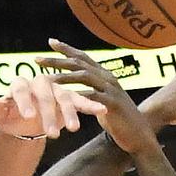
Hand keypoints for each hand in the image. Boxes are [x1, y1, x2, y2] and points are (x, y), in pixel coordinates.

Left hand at [0, 70, 105, 139]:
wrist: (23, 123)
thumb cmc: (12, 118)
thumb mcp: (2, 117)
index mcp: (20, 84)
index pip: (21, 88)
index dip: (24, 100)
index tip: (28, 115)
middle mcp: (39, 83)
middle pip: (45, 94)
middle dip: (49, 114)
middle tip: (51, 134)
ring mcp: (55, 90)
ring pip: (64, 98)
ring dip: (69, 113)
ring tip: (72, 130)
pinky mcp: (68, 97)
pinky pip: (80, 100)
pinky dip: (90, 105)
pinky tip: (101, 111)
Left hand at [37, 38, 154, 154]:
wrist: (138, 133)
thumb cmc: (116, 118)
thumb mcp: (100, 100)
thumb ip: (89, 90)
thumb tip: (71, 88)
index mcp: (103, 75)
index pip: (83, 58)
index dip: (67, 49)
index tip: (50, 41)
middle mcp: (108, 77)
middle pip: (80, 64)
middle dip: (58, 60)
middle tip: (37, 59)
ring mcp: (111, 89)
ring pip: (85, 76)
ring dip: (64, 76)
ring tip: (47, 78)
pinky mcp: (113, 104)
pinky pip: (94, 96)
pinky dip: (79, 95)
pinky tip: (64, 97)